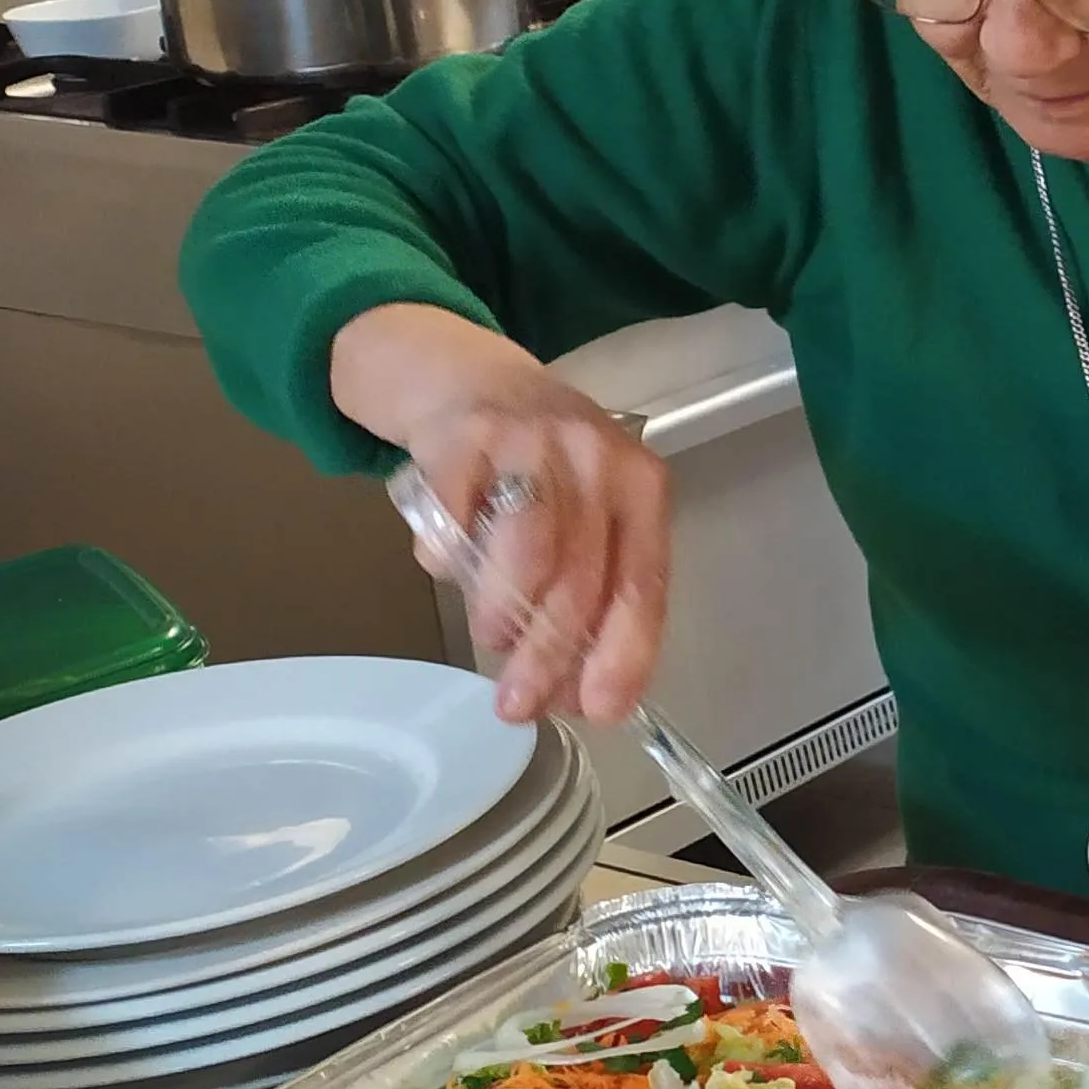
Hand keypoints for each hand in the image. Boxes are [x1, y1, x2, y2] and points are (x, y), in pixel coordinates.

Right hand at [335, 304, 671, 724]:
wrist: (467, 377)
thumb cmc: (538, 466)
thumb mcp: (584, 516)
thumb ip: (586, 594)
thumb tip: (574, 696)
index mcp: (641, 487)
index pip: (644, 584)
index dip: (623, 654)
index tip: (600, 711)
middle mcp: (597, 458)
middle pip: (584, 578)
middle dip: (551, 656)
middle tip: (519, 705)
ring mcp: (532, 442)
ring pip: (530, 551)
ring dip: (505, 611)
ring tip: (490, 635)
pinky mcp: (465, 436)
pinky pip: (455, 520)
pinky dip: (445, 557)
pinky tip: (444, 565)